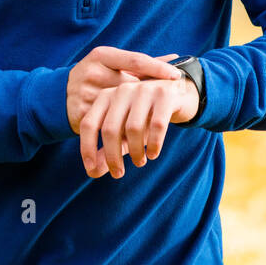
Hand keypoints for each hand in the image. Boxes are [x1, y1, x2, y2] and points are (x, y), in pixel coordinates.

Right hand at [67, 46, 182, 134]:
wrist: (55, 96)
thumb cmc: (96, 77)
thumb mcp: (113, 65)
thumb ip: (143, 64)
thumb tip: (176, 58)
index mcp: (101, 56)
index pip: (135, 60)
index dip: (157, 68)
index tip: (177, 76)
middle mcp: (92, 72)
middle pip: (131, 87)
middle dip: (149, 98)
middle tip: (172, 103)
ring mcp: (84, 93)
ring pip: (121, 109)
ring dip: (138, 119)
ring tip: (155, 123)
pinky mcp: (80, 114)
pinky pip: (108, 125)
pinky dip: (123, 133)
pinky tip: (135, 138)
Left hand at [78, 76, 199, 178]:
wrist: (178, 94)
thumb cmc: (145, 117)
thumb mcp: (124, 133)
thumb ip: (107, 151)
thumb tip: (92, 173)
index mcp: (106, 97)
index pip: (89, 124)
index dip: (87, 148)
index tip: (91, 170)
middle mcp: (122, 90)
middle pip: (110, 129)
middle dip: (112, 157)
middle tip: (118, 174)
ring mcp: (144, 90)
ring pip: (133, 128)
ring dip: (135, 152)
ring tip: (140, 162)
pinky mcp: (166, 95)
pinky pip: (157, 125)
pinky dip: (154, 144)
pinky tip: (153, 154)